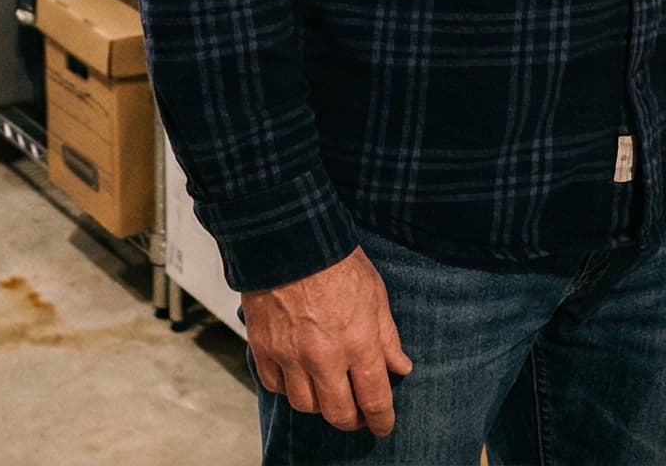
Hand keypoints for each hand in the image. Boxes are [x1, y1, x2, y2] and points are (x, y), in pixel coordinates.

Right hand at [243, 247, 413, 435]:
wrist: (288, 240)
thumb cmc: (336, 261)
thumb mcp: (376, 294)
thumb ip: (387, 337)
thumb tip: (401, 367)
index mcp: (358, 343)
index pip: (375, 400)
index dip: (381, 420)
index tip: (383, 426)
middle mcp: (324, 357)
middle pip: (339, 413)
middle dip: (352, 420)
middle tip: (357, 415)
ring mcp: (291, 356)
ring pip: (306, 405)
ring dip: (319, 405)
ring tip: (327, 393)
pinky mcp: (264, 349)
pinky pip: (276, 387)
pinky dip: (287, 387)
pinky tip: (297, 376)